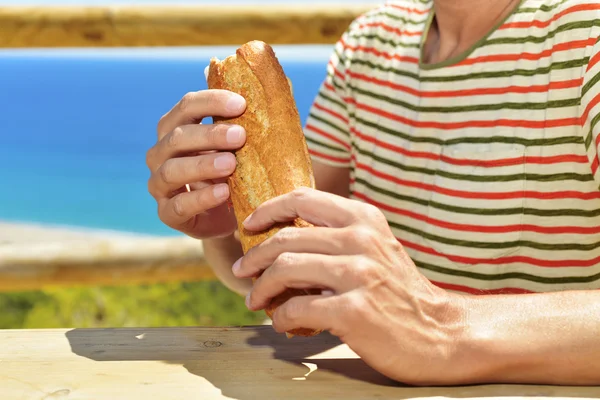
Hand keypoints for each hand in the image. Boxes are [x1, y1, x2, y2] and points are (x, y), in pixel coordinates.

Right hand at [146, 90, 245, 238]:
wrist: (237, 216)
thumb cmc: (238, 172)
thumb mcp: (242, 145)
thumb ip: (244, 118)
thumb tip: (262, 81)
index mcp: (177, 127)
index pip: (188, 106)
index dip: (212, 101)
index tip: (242, 104)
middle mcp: (161, 152)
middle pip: (178, 136)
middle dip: (209, 134)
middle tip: (240, 135)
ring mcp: (160, 184)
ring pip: (172, 170)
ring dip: (203, 164)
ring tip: (232, 164)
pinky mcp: (168, 213)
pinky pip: (179, 205)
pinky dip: (201, 198)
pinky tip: (224, 193)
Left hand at [232, 188, 465, 384]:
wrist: (440, 333)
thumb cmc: (399, 291)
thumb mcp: (375, 248)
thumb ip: (337, 236)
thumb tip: (281, 242)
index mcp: (363, 218)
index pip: (302, 197)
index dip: (267, 209)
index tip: (249, 225)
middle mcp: (361, 239)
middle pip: (286, 237)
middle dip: (254, 256)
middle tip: (244, 271)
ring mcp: (358, 274)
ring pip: (285, 269)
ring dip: (261, 287)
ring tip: (256, 299)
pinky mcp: (354, 310)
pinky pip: (297, 308)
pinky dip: (281, 317)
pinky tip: (282, 322)